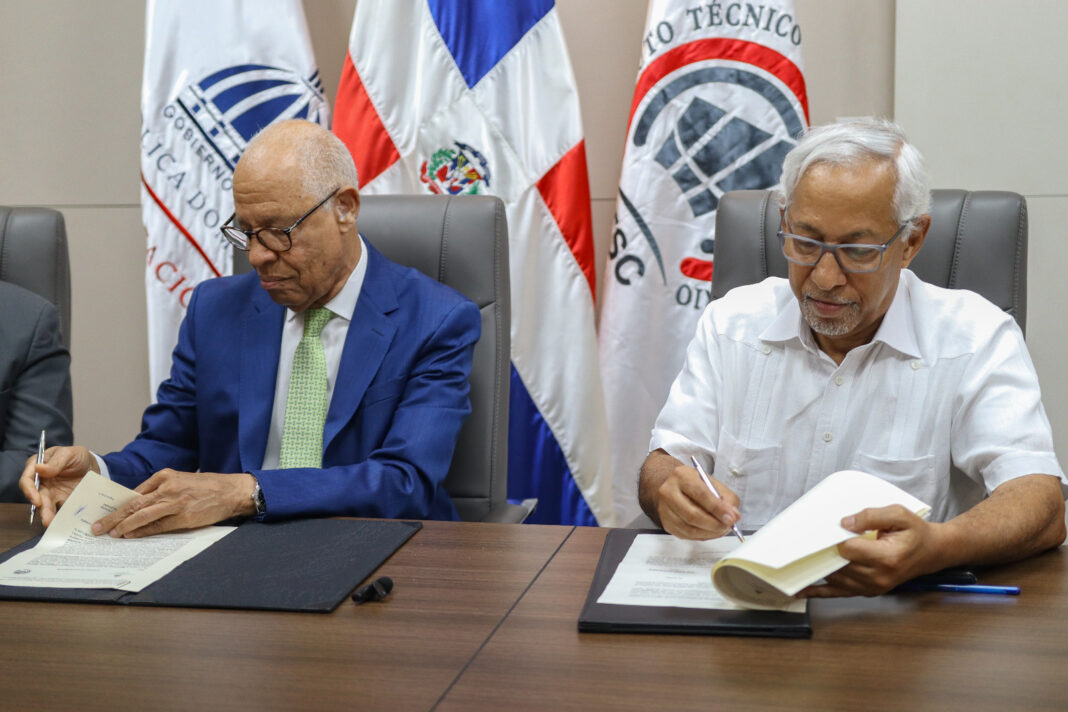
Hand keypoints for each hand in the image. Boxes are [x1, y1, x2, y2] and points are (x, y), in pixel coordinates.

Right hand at [19, 445, 96, 525]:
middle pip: (35, 496)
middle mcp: (41, 482)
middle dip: (40, 507)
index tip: (36, 500)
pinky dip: (60, 516)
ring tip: (51, 523)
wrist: (92, 466)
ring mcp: (51, 493)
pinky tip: (63, 522)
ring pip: (45, 506)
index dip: (29, 490)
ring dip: (47, 515)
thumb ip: (56, 461)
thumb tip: (39, 468)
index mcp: (38, 467)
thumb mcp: (69, 454)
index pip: (27, 479)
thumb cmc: (77, 456)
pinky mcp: (61, 501)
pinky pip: (59, 510)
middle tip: (45, 517)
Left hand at [91, 470, 256, 537]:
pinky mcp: (184, 516)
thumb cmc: (207, 487)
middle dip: (113, 517)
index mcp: (164, 476)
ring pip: (142, 514)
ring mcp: (175, 502)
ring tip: (111, 534)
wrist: (231, 491)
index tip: (104, 514)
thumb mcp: (181, 480)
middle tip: (97, 527)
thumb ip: (161, 490)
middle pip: (134, 504)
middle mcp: (167, 487)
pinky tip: (131, 536)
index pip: (135, 493)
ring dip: (124, 526)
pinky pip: (158, 525)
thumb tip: (138, 505)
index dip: (118, 505)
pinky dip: (142, 531)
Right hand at [655, 462, 741, 539]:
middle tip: (728, 525)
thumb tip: (733, 515)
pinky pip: (687, 536)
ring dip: (710, 533)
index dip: (717, 509)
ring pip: (690, 529)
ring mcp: (664, 509)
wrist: (670, 485)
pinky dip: (703, 536)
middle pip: (693, 515)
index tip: (731, 518)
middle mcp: (669, 492)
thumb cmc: (692, 483)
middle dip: (715, 524)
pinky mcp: (666, 523)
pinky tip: (711, 531)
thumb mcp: (710, 482)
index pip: (701, 494)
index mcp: (681, 476)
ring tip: (722, 528)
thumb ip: (725, 497)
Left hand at [800, 504, 940, 597]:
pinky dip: (820, 592)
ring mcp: (873, 587)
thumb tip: (844, 523)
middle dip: (822, 553)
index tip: (822, 530)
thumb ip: (871, 515)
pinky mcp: (869, 591)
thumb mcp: (899, 514)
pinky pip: (840, 593)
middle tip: (802, 542)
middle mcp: (878, 576)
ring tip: (797, 559)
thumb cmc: (916, 532)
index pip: (849, 550)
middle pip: (839, 565)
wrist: (932, 552)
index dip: (834, 539)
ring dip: (819, 569)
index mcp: (887, 557)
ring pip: (836, 579)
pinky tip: (803, 591)